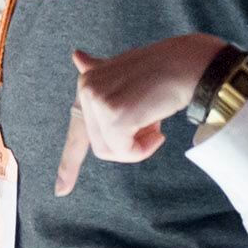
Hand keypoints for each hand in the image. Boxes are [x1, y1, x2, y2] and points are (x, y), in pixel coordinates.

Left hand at [57, 33, 223, 187]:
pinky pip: (124, 150)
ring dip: (137, 147)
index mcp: (87, 83)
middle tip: (152, 125)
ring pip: (111, 151)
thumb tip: (76, 56)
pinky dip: (144, 148)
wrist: (186, 64)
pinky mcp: (114, 113)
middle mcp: (87, 89)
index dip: (68, 164)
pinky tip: (159, 129)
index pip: (76, 129)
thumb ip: (103, 82)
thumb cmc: (162, 74)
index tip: (60, 191)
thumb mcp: (127, 79)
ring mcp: (98, 100)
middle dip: (128, 144)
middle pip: (99, 145)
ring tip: (155, 124)